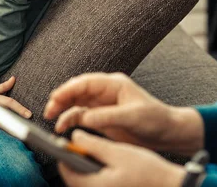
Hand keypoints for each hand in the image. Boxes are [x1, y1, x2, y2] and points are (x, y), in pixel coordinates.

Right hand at [44, 73, 203, 154]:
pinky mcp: (101, 118)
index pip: (86, 83)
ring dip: (63, 110)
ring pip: (76, 103)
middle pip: (77, 91)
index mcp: (114, 84)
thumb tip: (85, 118)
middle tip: (49, 109)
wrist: (166, 133)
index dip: (69, 89)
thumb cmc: (155, 119)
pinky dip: (70, 120)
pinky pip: (81, 117)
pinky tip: (62, 127)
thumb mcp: (132, 116)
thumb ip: (107, 116)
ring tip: (52, 119)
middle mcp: (105, 92)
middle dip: (62, 98)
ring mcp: (102, 105)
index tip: (56, 97)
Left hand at [58, 130, 186, 186]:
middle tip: (88, 146)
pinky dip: (98, 175)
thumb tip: (75, 137)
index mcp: (94, 185)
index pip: (65, 169)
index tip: (69, 141)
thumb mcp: (118, 152)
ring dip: (88, 167)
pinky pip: (98, 184)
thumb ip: (93, 144)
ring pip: (86, 181)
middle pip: (75, 177)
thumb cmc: (148, 172)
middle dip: (78, 160)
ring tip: (102, 155)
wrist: (169, 186)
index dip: (66, 152)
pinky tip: (110, 166)